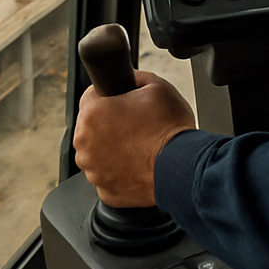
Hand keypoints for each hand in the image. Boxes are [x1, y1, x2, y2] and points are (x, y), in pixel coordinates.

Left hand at [73, 70, 195, 207]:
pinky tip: (138, 164)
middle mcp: (85, 144)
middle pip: (92, 127)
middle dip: (110, 124)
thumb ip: (135, 77)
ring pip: (98, 153)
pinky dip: (120, 171)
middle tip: (137, 126)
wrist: (182, 166)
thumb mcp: (157, 86)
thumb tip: (128, 80)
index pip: (91, 96)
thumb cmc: (170, 128)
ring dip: (112, 149)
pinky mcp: (105, 191)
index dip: (111, 97)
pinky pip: (108, 176)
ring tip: (139, 146)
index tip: (125, 105)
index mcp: (92, 114)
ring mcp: (93, 171)